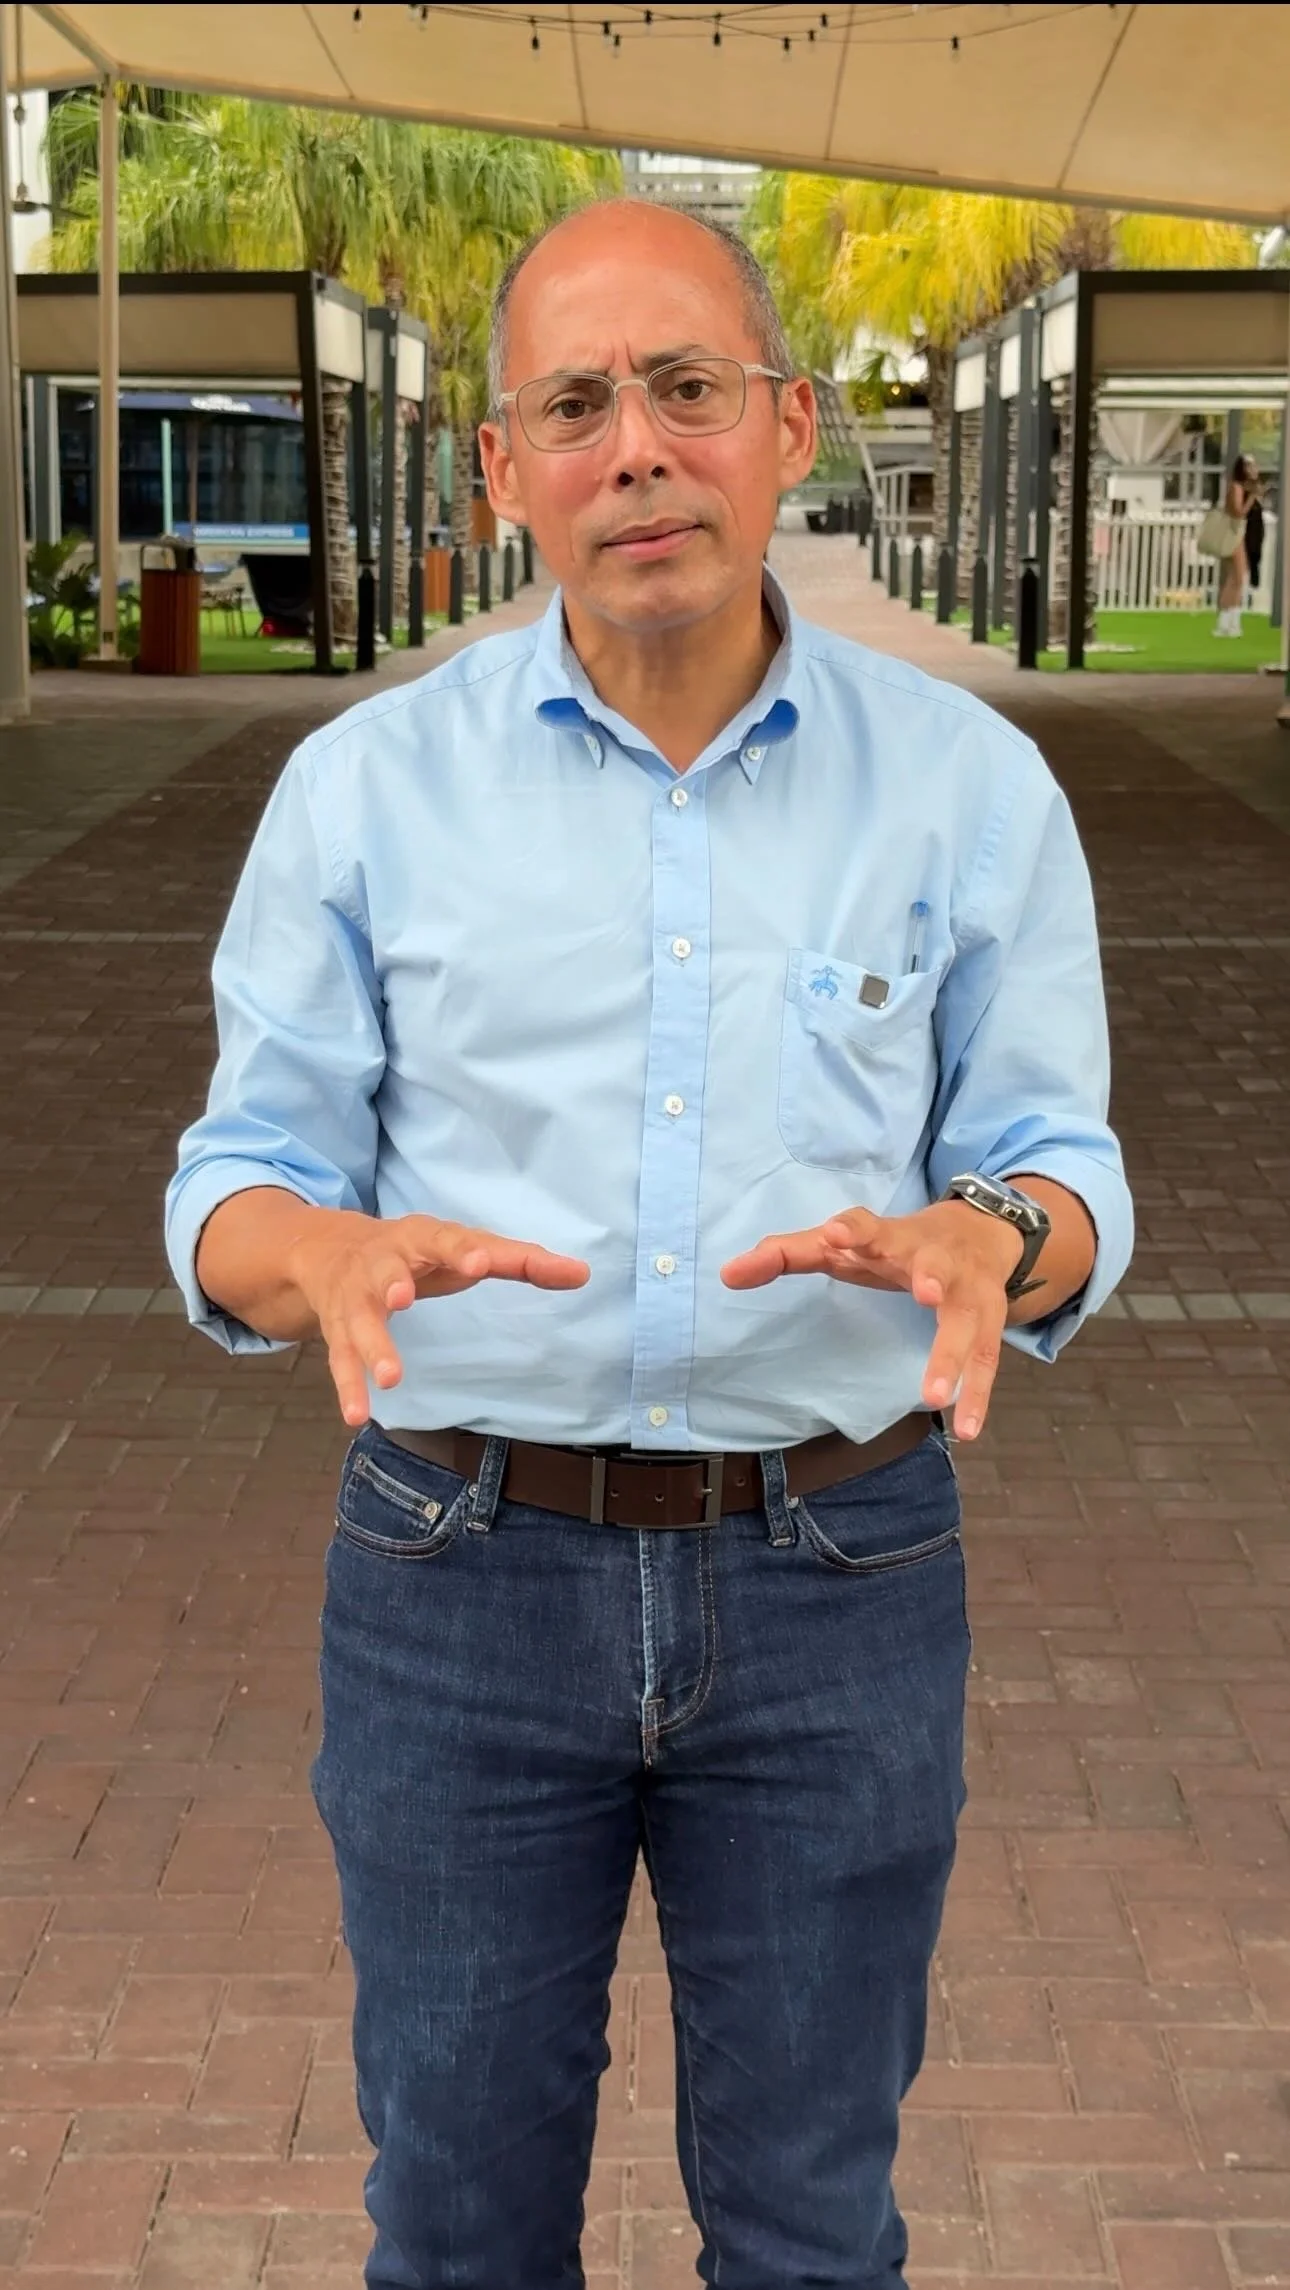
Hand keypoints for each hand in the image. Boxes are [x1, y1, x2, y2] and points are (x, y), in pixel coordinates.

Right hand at [287, 1210, 589, 1428]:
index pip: (444, 1239)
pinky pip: (339, 1358)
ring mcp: (356, 1295)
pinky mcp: (338, 1328)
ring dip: (372, 1345)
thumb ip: (519, 1261)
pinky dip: (348, 1386)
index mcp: (422, 1237)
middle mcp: (383, 1262)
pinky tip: (357, 1415)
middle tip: (402, 1297)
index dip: (461, 1250)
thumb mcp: (464, 1248)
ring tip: (391, 1377)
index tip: (480, 1263)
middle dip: (393, 1282)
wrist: (330, 1249)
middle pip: (387, 1270)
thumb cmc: (419, 1251)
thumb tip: (582, 1274)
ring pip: (360, 1319)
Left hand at [720, 1202, 1023, 1440]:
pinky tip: (966, 1430)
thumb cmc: (894, 1244)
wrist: (981, 1231)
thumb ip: (787, 1255)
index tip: (833, 1237)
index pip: (868, 1227)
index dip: (852, 1231)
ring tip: (933, 1395)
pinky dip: (977, 1397)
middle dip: (931, 1276)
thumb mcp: (844, 1244)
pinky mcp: (988, 1322)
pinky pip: (986, 1362)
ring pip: (966, 1322)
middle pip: (934, 1266)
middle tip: (925, 1292)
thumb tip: (727, 1275)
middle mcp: (935, 1259)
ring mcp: (967, 1291)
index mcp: (890, 1237)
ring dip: (952, 1355)